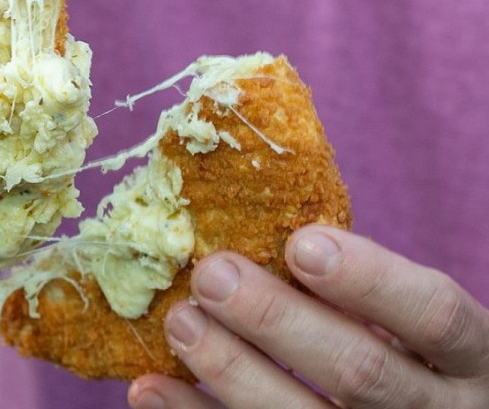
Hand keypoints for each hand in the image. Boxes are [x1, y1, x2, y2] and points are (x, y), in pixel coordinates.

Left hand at [128, 225, 488, 407]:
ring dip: (230, 371)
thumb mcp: (410, 318)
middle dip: (277, 321)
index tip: (300, 244)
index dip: (371, 281)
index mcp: (470, 356)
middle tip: (212, 275)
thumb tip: (257, 220)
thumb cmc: (411, 355)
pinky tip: (151, 387)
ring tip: (179, 320)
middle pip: (360, 373)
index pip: (435, 316)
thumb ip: (361, 286)